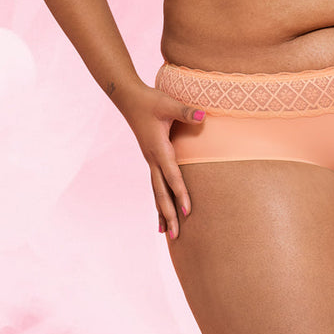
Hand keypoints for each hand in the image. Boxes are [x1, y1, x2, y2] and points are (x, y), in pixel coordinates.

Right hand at [121, 85, 205, 239]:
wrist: (130, 98)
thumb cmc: (151, 101)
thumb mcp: (169, 104)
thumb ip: (186, 111)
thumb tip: (203, 115)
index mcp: (158, 149)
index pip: (172, 175)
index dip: (181, 192)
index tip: (189, 211)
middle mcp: (152, 158)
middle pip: (161, 191)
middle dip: (169, 213)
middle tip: (176, 235)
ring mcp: (150, 159)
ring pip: (156, 190)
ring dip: (162, 211)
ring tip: (165, 232)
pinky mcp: (150, 157)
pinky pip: (155, 183)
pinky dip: (158, 198)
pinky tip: (160, 210)